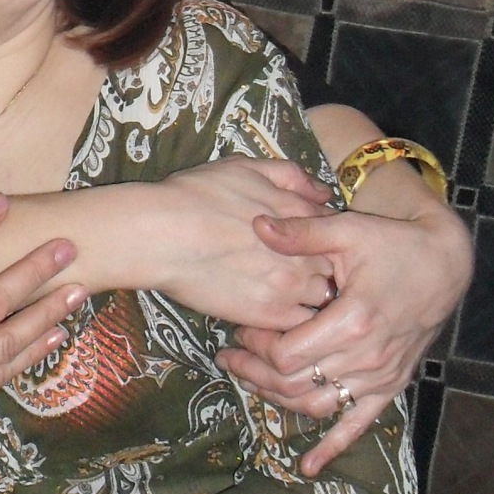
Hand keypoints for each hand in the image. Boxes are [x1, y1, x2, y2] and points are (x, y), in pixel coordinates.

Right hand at [142, 157, 335, 325]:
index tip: (299, 242)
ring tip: (278, 291)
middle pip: (333, 266)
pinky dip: (289, 321)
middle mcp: (305, 252)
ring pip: (320, 299)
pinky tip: (266, 309)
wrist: (160, 234)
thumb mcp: (243, 167)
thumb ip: (290, 176)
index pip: (333, 230)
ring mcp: (290, 286)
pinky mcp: (270, 315)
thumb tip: (323, 193)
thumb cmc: (194, 195)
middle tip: (288, 267)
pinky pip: (298, 325)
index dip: (316, 237)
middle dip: (317, 267)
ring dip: (306, 295)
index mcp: (301, 214)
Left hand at [220, 201, 471, 474]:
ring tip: (247, 380)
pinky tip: (308, 466)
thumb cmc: (393, 244)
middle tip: (227, 356)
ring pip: (317, 405)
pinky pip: (358, 424)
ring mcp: (380, 377)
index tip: (240, 327)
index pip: (287, 353)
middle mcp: (367, 357)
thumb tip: (257, 224)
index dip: (256, 344)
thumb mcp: (348, 230)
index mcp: (354, 320)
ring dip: (277, 399)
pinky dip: (332, 447)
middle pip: (295, 383)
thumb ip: (302, 234)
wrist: (444, 264)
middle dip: (254, 372)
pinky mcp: (390, 386)